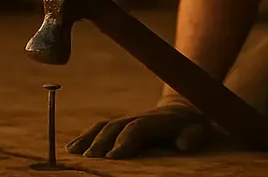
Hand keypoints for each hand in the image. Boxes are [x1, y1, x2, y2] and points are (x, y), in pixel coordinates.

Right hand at [66, 98, 213, 158]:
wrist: (184, 109)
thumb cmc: (191, 126)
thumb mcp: (197, 131)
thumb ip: (191, 137)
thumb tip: (184, 145)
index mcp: (156, 120)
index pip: (136, 128)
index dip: (124, 141)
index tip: (112, 157)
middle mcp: (138, 117)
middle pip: (115, 126)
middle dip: (101, 141)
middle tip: (89, 158)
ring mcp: (128, 119)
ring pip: (104, 126)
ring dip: (88, 138)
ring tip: (72, 152)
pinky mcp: (120, 123)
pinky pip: (100, 127)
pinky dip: (85, 136)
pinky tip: (71, 148)